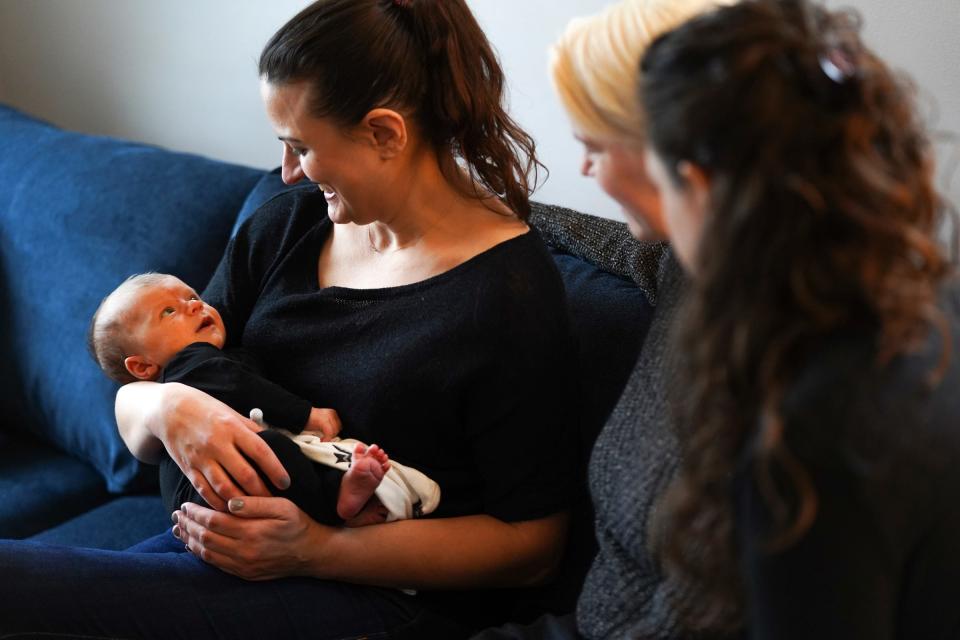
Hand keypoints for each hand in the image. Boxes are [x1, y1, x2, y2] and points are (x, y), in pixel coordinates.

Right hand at [159, 384, 290, 509]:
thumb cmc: (207, 410)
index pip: (260, 451)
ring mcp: (201, 458)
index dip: (275, 470)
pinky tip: (230, 509)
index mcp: (232, 427)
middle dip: (261, 491)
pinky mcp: (188, 469)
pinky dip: (219, 503)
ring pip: (224, 487)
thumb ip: (252, 430)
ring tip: (254, 508)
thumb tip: (275, 443)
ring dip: (241, 502)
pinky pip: (205, 491)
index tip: (285, 483)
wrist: (170, 410)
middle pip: (244, 474)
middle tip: (272, 500)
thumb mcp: (232, 413)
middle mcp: (217, 444)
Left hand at [173, 497, 325, 580]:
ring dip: (189, 541)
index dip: (196, 513)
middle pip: (206, 538)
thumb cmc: (297, 524)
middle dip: (188, 525)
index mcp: (251, 532)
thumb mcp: (283, 506)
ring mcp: (243, 565)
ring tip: (179, 529)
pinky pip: (216, 565)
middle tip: (176, 515)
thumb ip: (255, 503)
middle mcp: (244, 552)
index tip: (186, 505)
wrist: (311, 553)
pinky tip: (193, 545)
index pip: (213, 521)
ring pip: (207, 554)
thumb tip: (229, 502)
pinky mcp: (244, 574)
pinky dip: (201, 555)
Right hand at [305, 407, 341, 440]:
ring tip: (323, 440)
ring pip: (334, 431)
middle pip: (337, 429)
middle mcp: (331, 414)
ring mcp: (328, 417)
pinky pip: (329, 433)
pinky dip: (326, 439)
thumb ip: (329, 425)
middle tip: (325, 439)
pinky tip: (322, 440)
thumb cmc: (310, 419)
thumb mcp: (322, 421)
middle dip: (332, 436)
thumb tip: (333, 435)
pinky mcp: (324, 421)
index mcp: (332, 413)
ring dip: (329, 438)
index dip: (334, 433)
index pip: (339, 426)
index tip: (330, 438)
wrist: (300, 414)